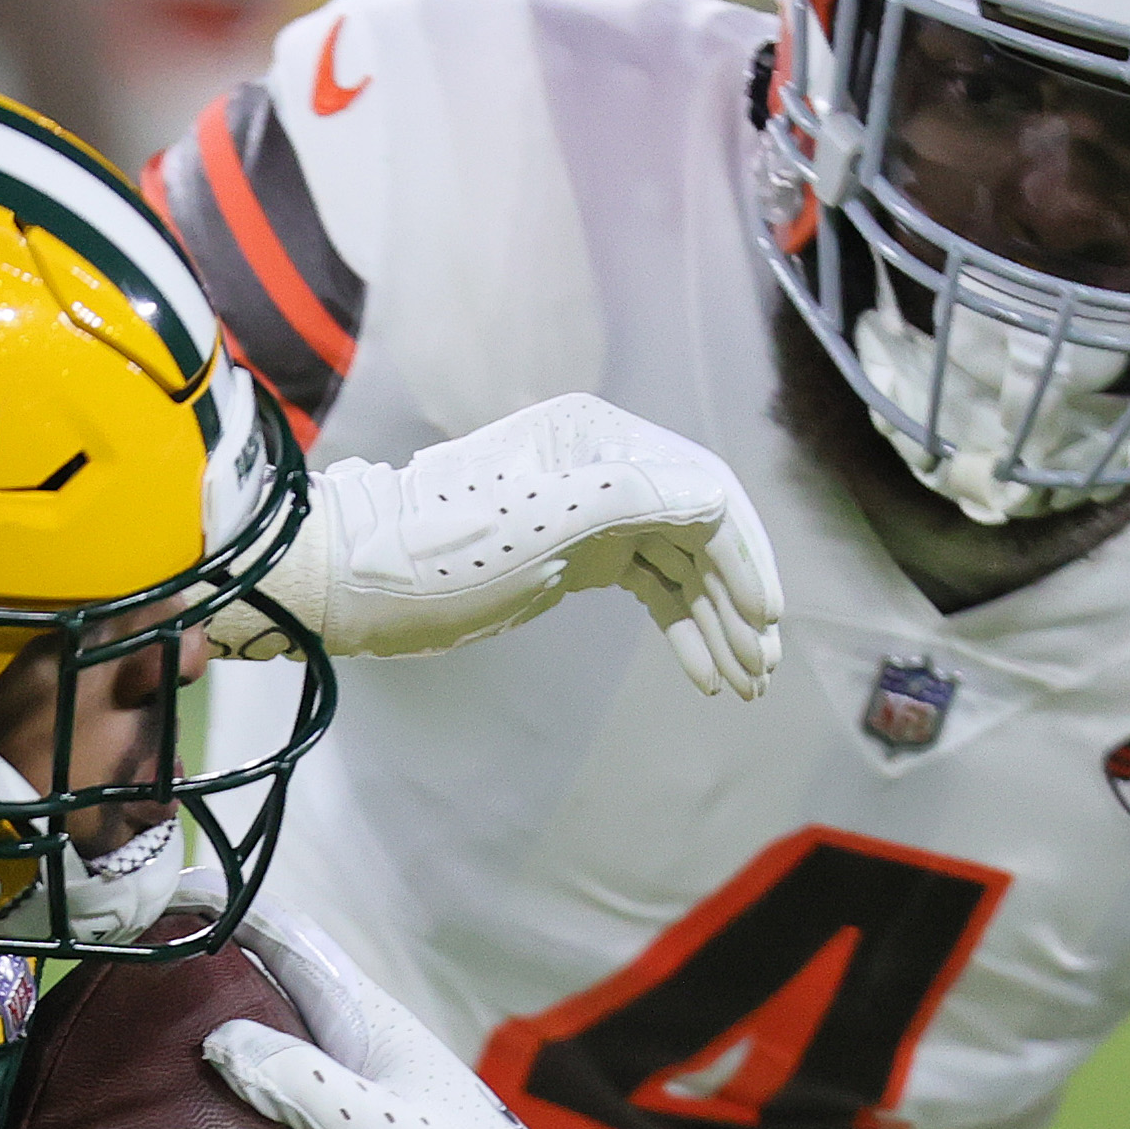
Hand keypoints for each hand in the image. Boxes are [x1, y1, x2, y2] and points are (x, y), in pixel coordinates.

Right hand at [204, 911, 612, 1128]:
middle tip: (161, 952)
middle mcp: (380, 1051)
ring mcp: (381, 1098)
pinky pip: (303, 1093)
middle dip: (232, 962)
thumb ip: (292, 1080)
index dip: (237, 914)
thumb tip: (220, 1039)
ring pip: (298, 1041)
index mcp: (380, 1026)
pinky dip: (262, 1080)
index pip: (297, 946)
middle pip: (293, 988)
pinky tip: (234, 1101)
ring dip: (245, 1021)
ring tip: (180, 1017)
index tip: (175, 893)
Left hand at [209, 394, 784, 696]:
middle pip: (703, 532)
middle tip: (763, 670)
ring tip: (744, 687)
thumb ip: (630, 499)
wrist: (362, 581)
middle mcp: (607, 468)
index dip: (745, 556)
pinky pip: (650, 590)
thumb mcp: (538, 524)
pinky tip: (701, 676)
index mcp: (602, 441)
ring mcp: (594, 514)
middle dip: (738, 600)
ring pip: (681, 568)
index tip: (766, 621)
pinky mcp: (577, 557)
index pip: (705, 492)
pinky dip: (679, 630)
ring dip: (716, 624)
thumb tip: (715, 498)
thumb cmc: (438, 551)